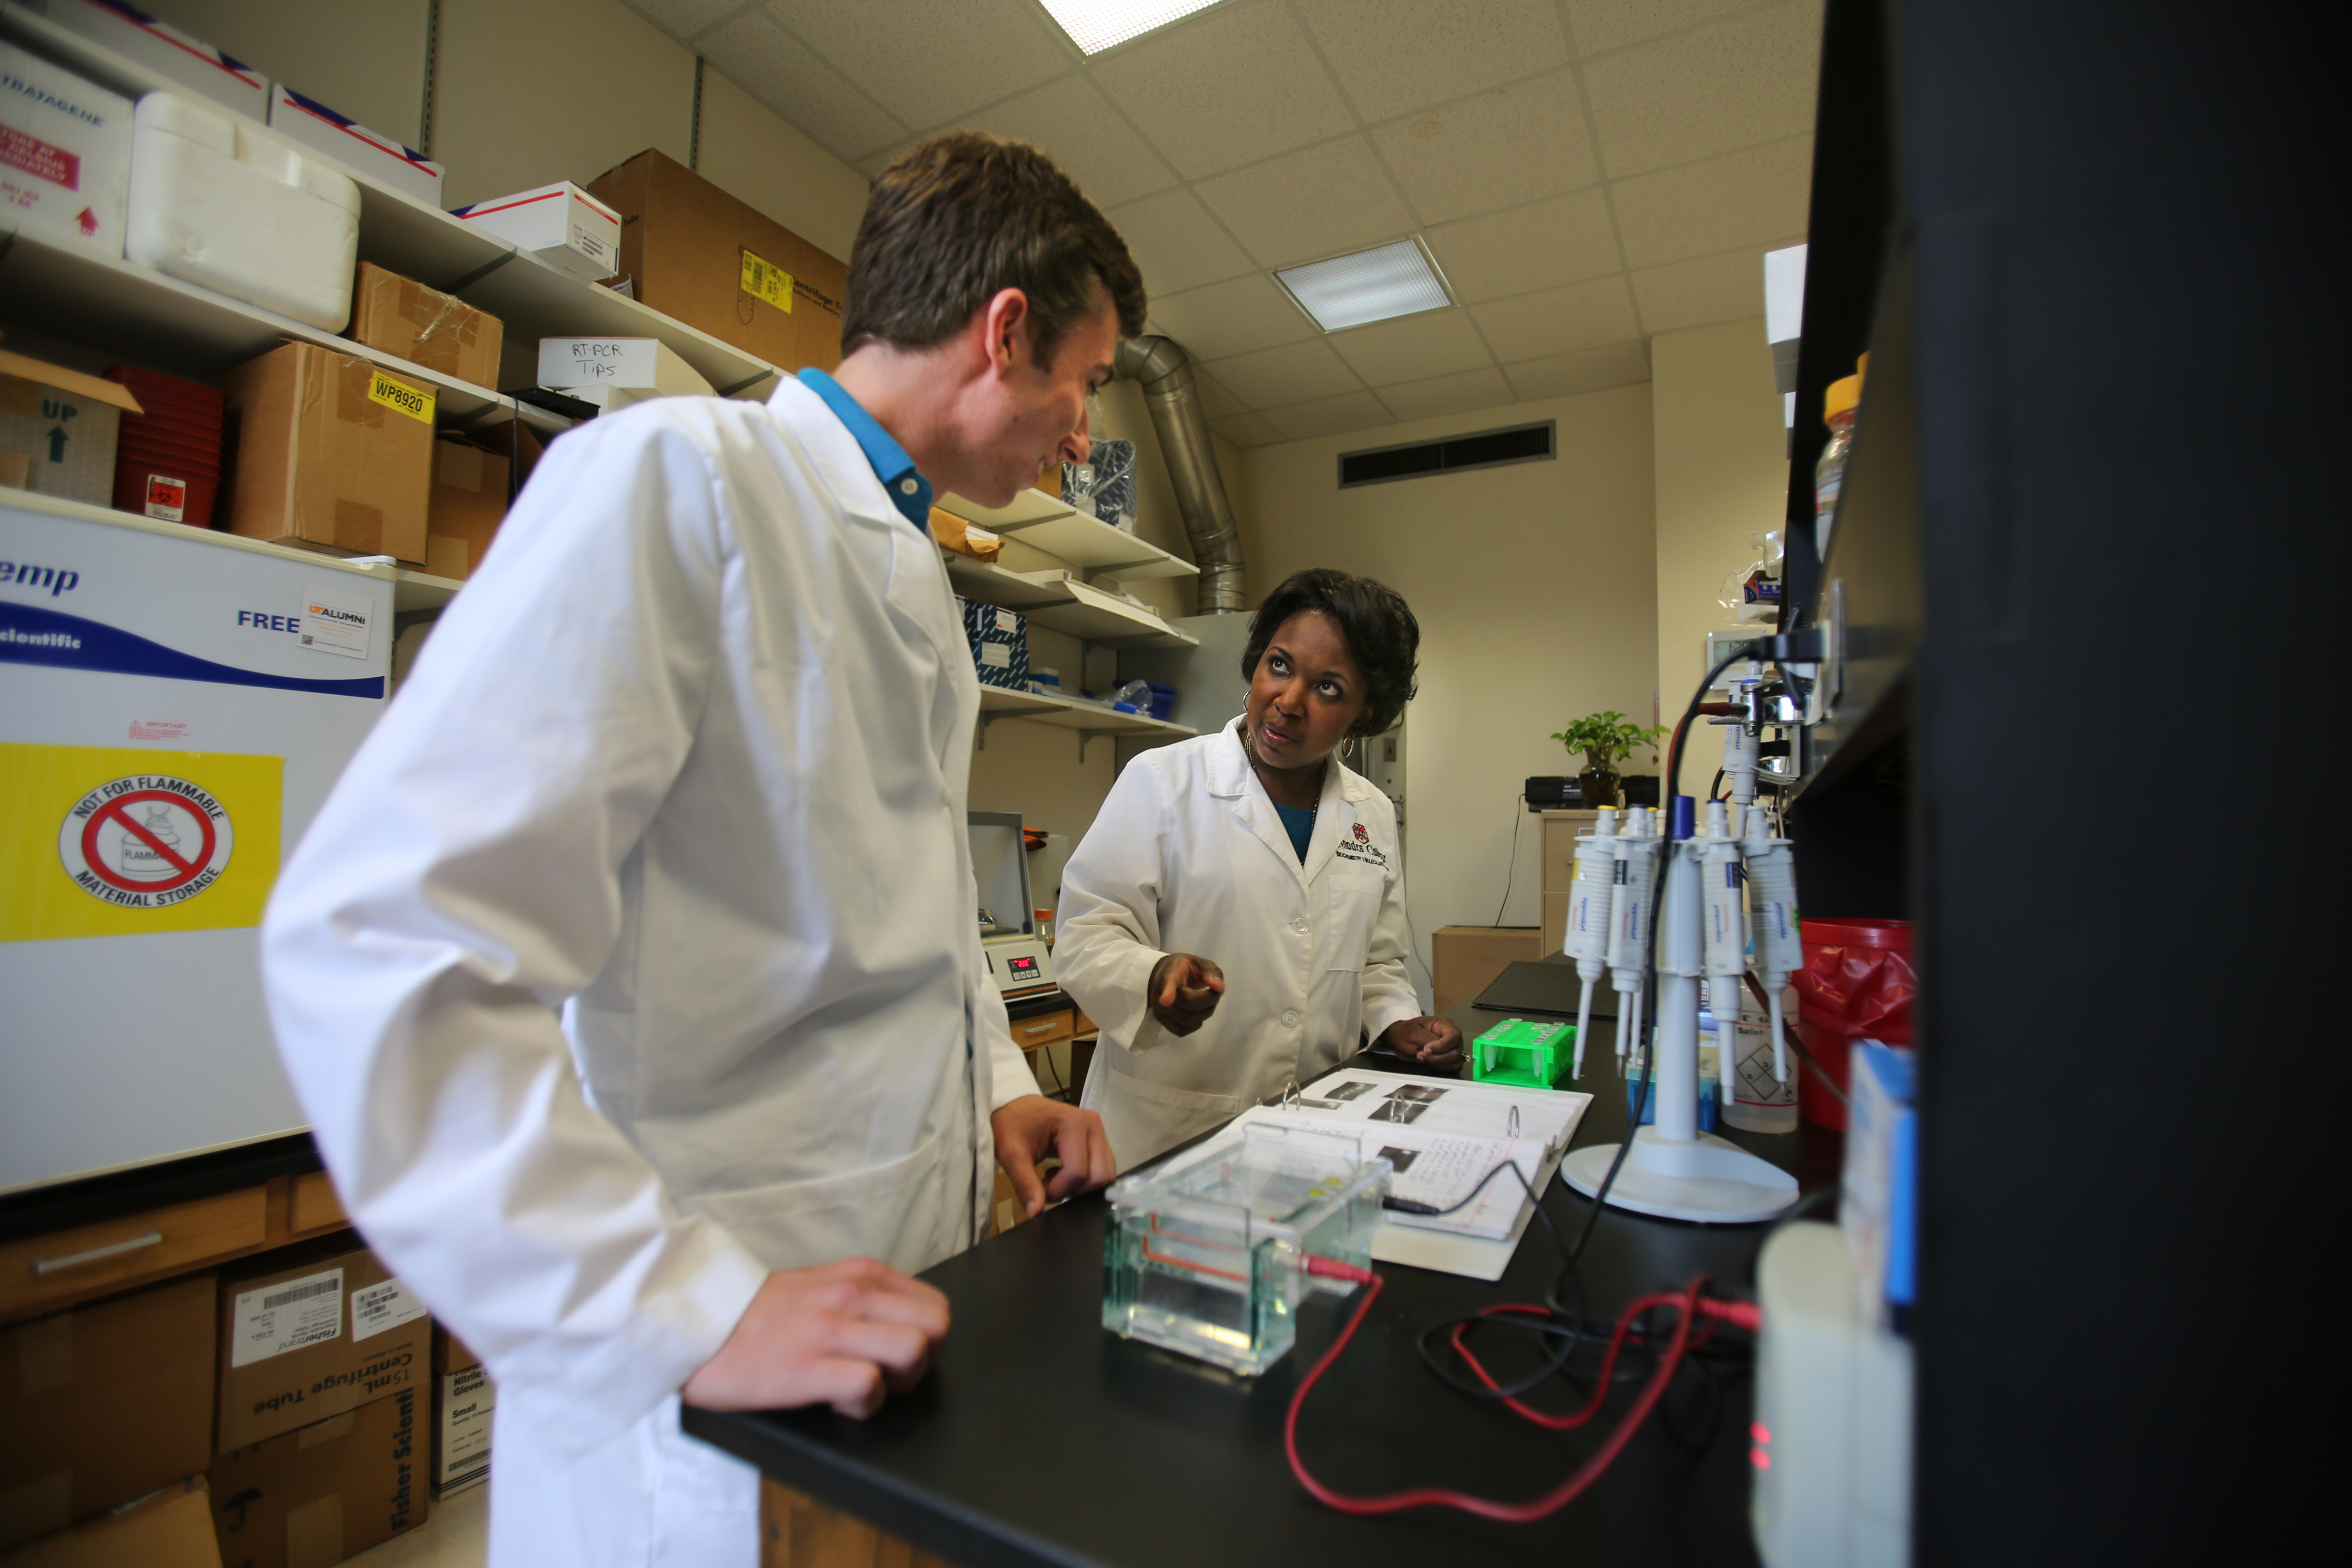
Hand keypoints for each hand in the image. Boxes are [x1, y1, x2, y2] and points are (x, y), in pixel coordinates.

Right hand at [681, 1259, 949, 1418]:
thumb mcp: (821, 1286)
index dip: (928, 1338)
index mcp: (859, 1275)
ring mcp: (830, 1331)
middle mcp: (852, 1295)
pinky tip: (840, 1402)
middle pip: (937, 1327)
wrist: (695, 1322)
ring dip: (901, 1383)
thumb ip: (861, 1298)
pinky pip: (869, 1386)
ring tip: (867, 1389)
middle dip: (926, 1361)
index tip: (900, 1354)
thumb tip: (901, 1327)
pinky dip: (865, 1404)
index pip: (935, 1304)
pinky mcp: (807, 1368)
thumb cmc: (756, 1314)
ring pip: (914, 1350)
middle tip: (892, 1377)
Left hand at [992, 1094, 1115, 1219]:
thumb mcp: (1011, 1153)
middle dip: (1073, 1190)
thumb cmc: (1011, 1124)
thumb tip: (1035, 1214)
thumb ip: (1025, 1183)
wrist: (1014, 1106)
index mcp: (1074, 1123)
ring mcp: (1100, 1132)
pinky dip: (1086, 1180)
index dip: (1057, 1189)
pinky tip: (1065, 1172)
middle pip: (1098, 1176)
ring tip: (1056, 1177)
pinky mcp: (1100, 1140)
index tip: (1037, 1186)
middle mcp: (1094, 1125)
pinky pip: (1103, 1170)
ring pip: (1104, 1176)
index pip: (1077, 1172)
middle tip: (1048, 1184)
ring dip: (1081, 1187)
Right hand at [1148, 952, 1225, 1035]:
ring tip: (1207, 1002)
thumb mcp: (1202, 963)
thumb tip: (1220, 988)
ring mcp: (1159, 1011)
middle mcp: (1158, 994)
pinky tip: (1197, 1012)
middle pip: (1189, 1004)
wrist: (1169, 975)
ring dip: (1205, 1013)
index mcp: (1170, 974)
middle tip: (1215, 992)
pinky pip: (1182, 1031)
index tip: (1165, 1001)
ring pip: (1188, 1020)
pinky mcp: (1163, 1023)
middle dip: (1210, 1000)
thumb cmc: (1187, 969)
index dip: (1167, 993)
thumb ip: (1212, 973)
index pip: (1167, 983)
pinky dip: (1196, 1024)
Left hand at [1378, 1015, 1462, 1067]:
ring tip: (1422, 1058)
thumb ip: (1427, 1039)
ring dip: (1438, 1063)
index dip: (1442, 1045)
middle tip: (1420, 1054)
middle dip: (1437, 1057)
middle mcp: (1451, 1036)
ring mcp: (1452, 1048)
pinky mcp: (1450, 1058)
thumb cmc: (1405, 1032)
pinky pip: (1453, 1067)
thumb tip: (1438, 1047)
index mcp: (1444, 1024)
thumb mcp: (1413, 1033)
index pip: (1454, 1035)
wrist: (1399, 1039)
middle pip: (1456, 1051)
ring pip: (1455, 1060)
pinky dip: (1442, 1068)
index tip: (1426, 1049)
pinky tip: (1430, 1064)